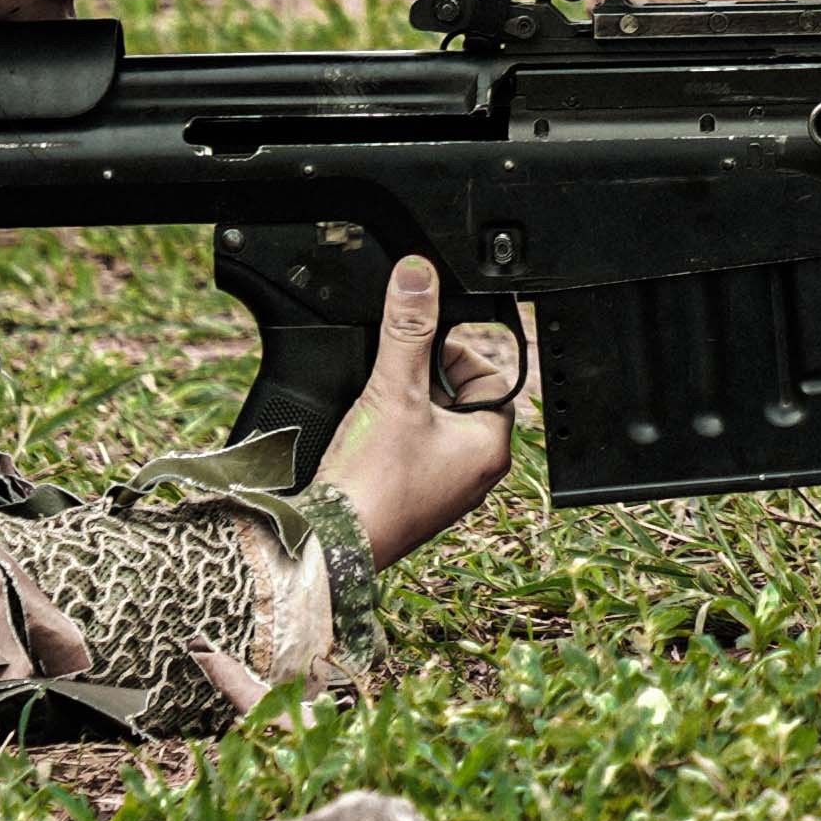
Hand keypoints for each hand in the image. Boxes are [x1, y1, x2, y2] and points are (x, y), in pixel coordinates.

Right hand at [312, 254, 526, 564]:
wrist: (330, 543)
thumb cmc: (373, 483)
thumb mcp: (393, 392)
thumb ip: (407, 330)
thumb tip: (417, 277)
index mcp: (489, 447)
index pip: (490, 377)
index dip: (454, 355)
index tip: (420, 349)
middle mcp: (474, 473)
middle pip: (459, 400)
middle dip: (424, 383)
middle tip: (392, 385)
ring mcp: (444, 491)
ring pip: (432, 427)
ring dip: (404, 410)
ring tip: (376, 414)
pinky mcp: (412, 502)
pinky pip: (411, 454)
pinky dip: (391, 439)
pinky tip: (364, 439)